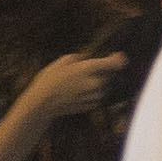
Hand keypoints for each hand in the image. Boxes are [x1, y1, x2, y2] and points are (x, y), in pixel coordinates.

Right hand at [14, 48, 128, 123]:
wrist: (42, 103)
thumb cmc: (49, 81)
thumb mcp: (61, 62)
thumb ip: (78, 58)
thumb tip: (85, 58)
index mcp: (89, 69)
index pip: (115, 63)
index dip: (119, 58)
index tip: (118, 55)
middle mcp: (96, 83)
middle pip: (110, 74)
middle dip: (104, 71)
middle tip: (89, 70)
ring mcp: (95, 95)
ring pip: (104, 86)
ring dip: (98, 82)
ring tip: (79, 82)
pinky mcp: (92, 105)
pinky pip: (98, 96)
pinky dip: (93, 92)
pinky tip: (78, 91)